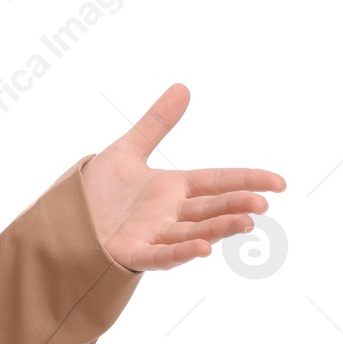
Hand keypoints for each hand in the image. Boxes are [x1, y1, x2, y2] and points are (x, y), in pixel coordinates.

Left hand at [78, 84, 285, 271]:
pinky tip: (203, 249)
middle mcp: (169, 214)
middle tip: (261, 204)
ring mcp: (153, 235)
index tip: (280, 183)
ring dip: (217, 229)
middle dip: (235, 206)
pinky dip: (181, 253)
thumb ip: (156, 123)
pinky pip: (160, 256)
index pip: (217, 182)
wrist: (62, 218)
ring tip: (244, 225)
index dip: (247, 180)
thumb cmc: (96, 191)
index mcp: (172, 189)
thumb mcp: (127, 151)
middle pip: (209, 208)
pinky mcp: (132, 253)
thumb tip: (183, 87)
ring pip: (192, 233)